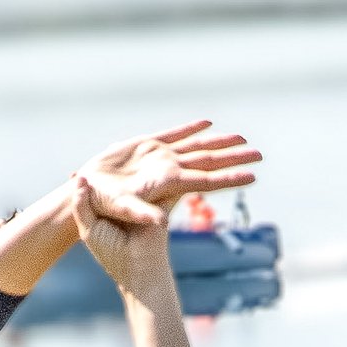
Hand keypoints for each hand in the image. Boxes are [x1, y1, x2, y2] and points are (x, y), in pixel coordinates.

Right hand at [76, 117, 261, 232]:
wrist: (86, 199)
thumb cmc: (102, 211)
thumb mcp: (120, 212)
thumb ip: (139, 213)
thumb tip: (161, 222)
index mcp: (168, 185)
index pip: (207, 180)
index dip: (230, 178)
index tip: (253, 175)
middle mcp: (170, 172)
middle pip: (209, 163)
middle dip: (235, 158)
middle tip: (260, 154)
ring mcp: (160, 159)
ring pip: (196, 148)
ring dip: (219, 143)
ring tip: (241, 138)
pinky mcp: (146, 147)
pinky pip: (173, 135)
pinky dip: (190, 128)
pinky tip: (207, 123)